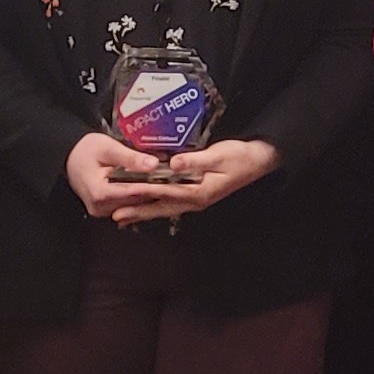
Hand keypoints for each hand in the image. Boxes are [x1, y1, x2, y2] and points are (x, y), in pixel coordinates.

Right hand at [66, 131, 177, 219]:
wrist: (68, 156)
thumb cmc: (84, 149)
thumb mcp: (107, 148)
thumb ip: (130, 157)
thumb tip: (152, 164)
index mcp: (100, 193)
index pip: (136, 191)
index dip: (158, 186)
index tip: (178, 182)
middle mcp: (101, 207)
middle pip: (138, 200)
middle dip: (161, 191)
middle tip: (185, 184)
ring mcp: (103, 210)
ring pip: (136, 204)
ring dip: (154, 195)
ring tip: (178, 185)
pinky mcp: (107, 209)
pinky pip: (130, 204)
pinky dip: (144, 196)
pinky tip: (161, 189)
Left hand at [102, 138, 280, 225]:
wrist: (257, 161)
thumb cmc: (239, 156)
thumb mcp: (218, 155)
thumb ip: (195, 160)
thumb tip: (172, 164)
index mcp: (198, 191)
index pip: (164, 193)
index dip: (143, 193)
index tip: (124, 195)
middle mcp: (195, 200)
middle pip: (161, 207)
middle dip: (138, 211)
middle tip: (116, 216)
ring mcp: (196, 200)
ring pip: (165, 208)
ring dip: (144, 212)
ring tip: (124, 217)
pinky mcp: (197, 195)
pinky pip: (172, 204)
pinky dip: (156, 207)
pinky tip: (148, 207)